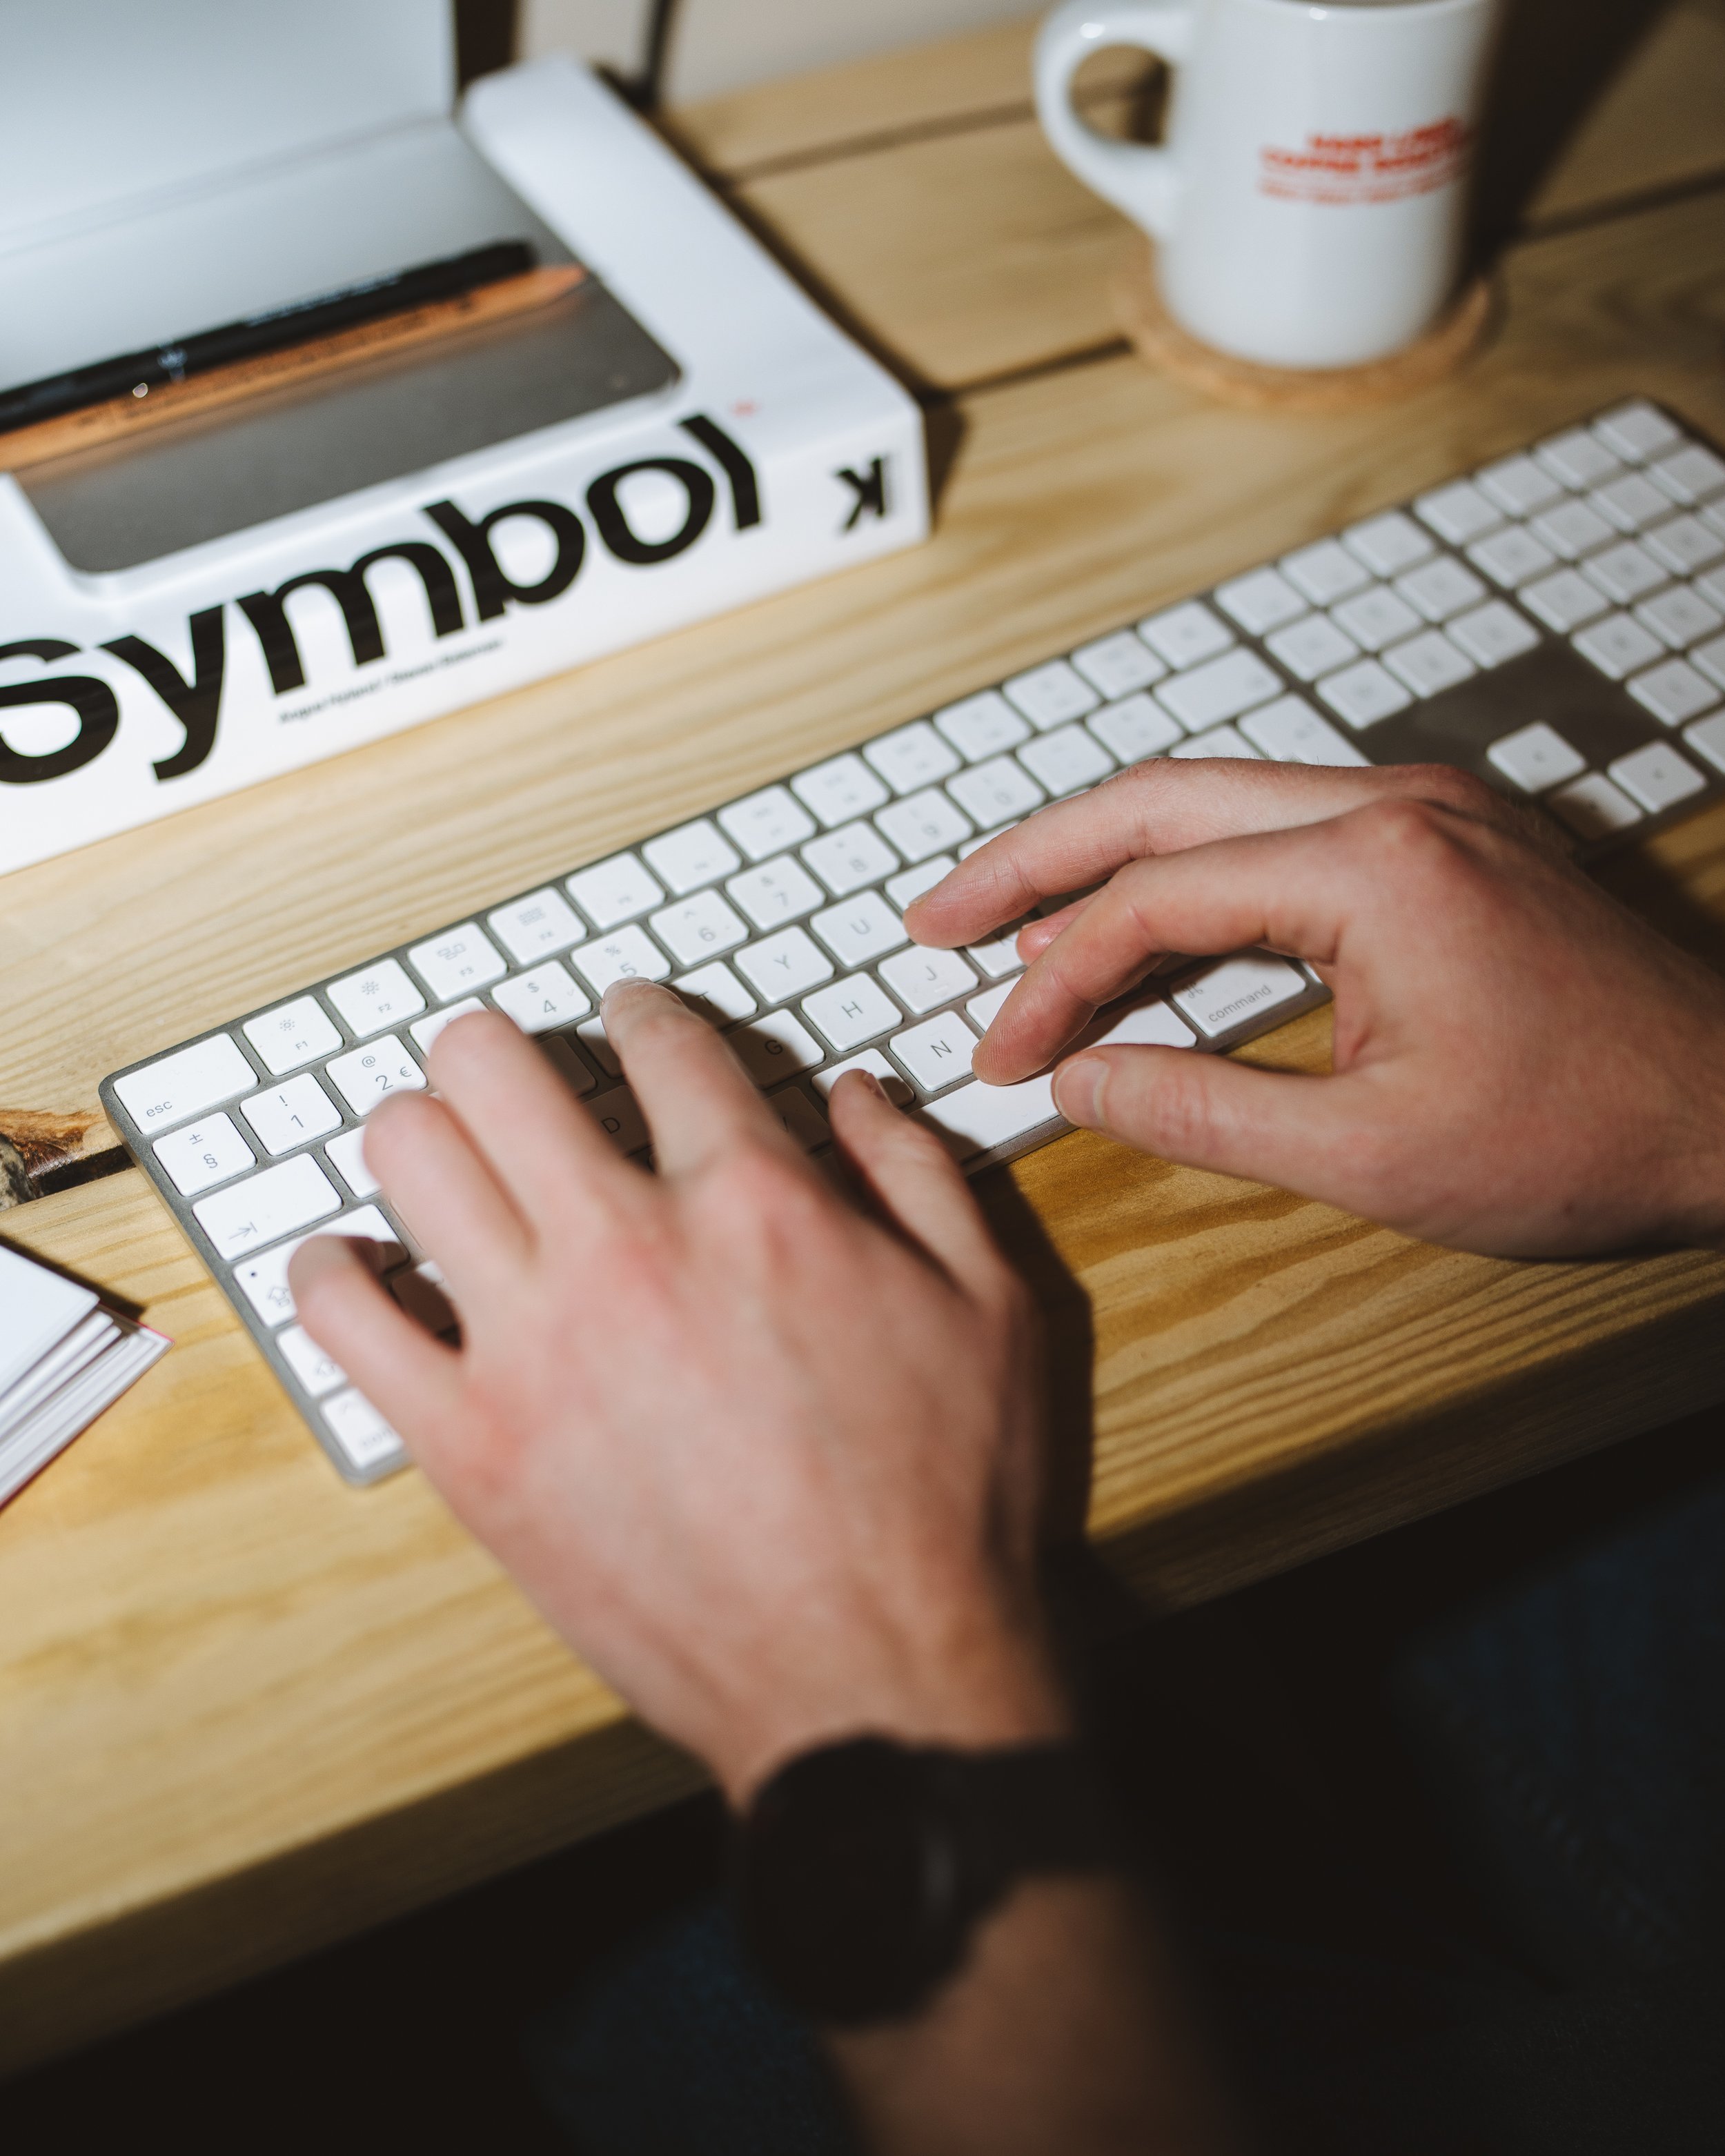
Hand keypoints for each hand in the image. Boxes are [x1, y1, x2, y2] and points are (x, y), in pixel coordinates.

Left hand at [288, 990, 1065, 1802]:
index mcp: (755, 1202)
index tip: (630, 1021)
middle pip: (492, 1064)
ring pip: (406, 1153)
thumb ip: (917, 1173)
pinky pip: (345, 1319)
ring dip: (421, 1134)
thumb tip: (856, 1091)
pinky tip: (362, 1266)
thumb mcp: (988, 1310)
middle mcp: (628, 1248)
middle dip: (500, 1047)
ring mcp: (532, 1345)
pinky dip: (336, 1273)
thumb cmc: (941, 1503)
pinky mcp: (469, 1446)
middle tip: (516, 1076)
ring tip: (447, 1160)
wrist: (875, 1677)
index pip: (658, 1040)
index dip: (641, 1011)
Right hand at [905, 758, 1724, 1256]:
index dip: (1053, 978)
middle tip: (937, 917)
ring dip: (1110, 852)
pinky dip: (1194, 866)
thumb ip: (1202, 1112)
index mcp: (1374, 866)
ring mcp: (1431, 806)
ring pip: (1221, 798)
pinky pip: (1285, 826)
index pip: (1154, 899)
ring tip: (1012, 911)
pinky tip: (1148, 914)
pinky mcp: (1453, 833)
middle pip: (1162, 798)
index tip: (1000, 1055)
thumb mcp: (1371, 1159)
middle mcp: (1395, 801)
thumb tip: (1073, 1080)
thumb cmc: (1586, 1139)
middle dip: (1034, 858)